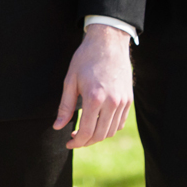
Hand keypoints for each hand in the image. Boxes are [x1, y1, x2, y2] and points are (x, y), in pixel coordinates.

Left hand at [55, 24, 133, 148]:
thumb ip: (65, 106)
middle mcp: (112, 102)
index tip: (68, 143)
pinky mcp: (129, 99)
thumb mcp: (70, 80)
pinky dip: (109, 128)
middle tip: (75, 140)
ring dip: (97, 136)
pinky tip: (98, 124)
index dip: (76, 142)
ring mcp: (123, 102)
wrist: (108, 42)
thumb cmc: (86, 59)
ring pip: (111, 131)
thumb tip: (57, 126)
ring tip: (85, 132)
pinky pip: (120, 122)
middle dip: (86, 142)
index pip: (86, 131)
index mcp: (94, 98)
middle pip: (100, 135)